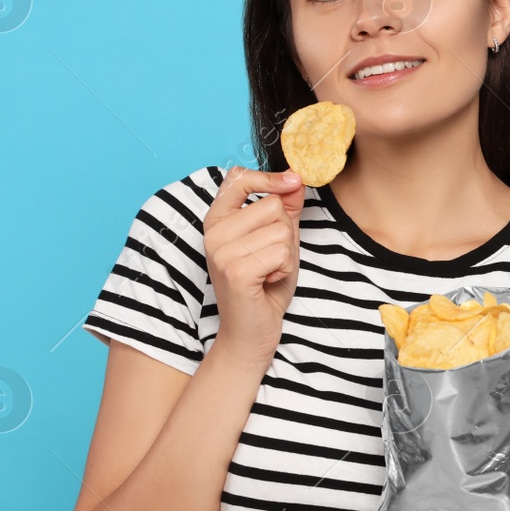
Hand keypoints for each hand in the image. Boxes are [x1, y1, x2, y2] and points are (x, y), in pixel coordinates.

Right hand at [204, 166, 303, 365]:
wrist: (250, 333)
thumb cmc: (264, 286)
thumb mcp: (278, 241)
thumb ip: (285, 209)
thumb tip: (295, 179)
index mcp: (217, 219)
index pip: (238, 178)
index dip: (269, 177)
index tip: (292, 180)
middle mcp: (214, 232)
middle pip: (273, 206)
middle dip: (286, 233)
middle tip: (271, 260)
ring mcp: (221, 251)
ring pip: (281, 230)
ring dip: (287, 255)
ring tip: (269, 272)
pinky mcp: (235, 270)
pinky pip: (282, 252)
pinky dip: (286, 269)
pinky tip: (268, 282)